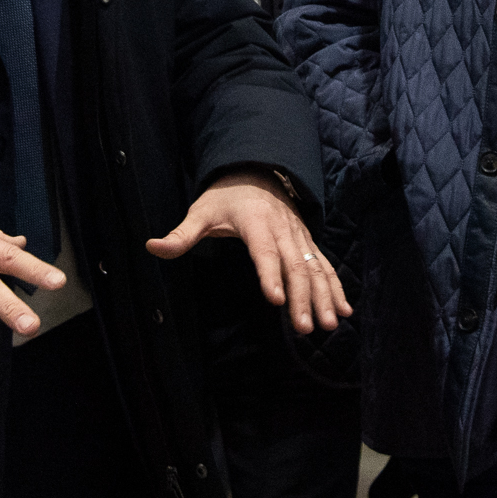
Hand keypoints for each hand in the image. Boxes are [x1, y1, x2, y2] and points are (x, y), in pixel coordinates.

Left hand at [147, 169, 353, 334]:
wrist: (258, 170)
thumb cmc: (226, 196)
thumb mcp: (201, 211)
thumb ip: (181, 234)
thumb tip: (152, 247)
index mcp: (256, 222)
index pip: (264, 251)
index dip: (270, 275)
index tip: (276, 299)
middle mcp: (282, 230)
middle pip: (295, 266)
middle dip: (302, 297)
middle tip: (305, 327)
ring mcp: (299, 236)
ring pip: (316, 268)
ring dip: (325, 296)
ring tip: (329, 325)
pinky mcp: (307, 243)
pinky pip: (325, 266)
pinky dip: (337, 287)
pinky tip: (344, 311)